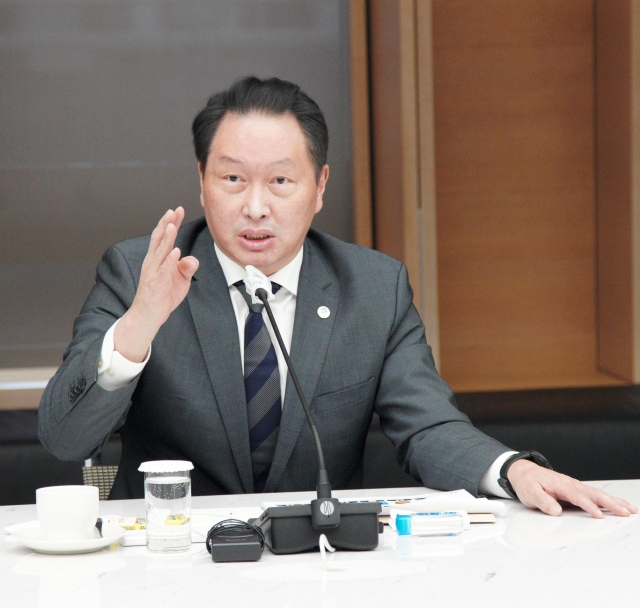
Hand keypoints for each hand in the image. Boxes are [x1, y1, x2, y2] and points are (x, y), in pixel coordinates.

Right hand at [114, 207, 198, 361]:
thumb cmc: (163, 296)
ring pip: (160, 251)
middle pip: (160, 239)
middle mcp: (153, 262)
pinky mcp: (157, 284)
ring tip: (172, 224)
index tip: (177, 210)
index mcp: (158, 259)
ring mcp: (154, 272)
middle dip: (167, 224)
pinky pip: (164, 270)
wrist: (149, 315)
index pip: (164, 237)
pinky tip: (176, 251)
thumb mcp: (181, 279)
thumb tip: (191, 258)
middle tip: (174, 210)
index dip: (170, 223)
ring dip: (167, 237)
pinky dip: (169, 260)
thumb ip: (187, 267)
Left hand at [507, 459, 637, 518]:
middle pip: (594, 494)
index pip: (577, 496)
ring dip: (614, 501)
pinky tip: (619, 505)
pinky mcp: (577, 490)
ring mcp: (575, 486)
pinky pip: (595, 495)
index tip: (599, 515)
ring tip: (630, 509)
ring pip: (598, 493)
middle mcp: (571, 484)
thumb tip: (556, 511)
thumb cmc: (527, 483)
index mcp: (560, 485)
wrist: (525, 472)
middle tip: (625, 512)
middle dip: (610, 503)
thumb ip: (543, 501)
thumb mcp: (529, 492)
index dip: (589, 506)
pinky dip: (609, 499)